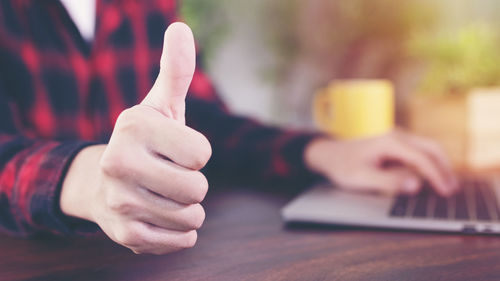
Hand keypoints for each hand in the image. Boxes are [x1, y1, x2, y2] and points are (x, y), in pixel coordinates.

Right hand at [60, 23, 211, 253]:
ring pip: (192, 216)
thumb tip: (180, 28)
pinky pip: (181, 240)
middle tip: (171, 175)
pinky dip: (181, 231)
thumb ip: (176, 70)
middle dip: (194, 184)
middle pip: (198, 188)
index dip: (195, 153)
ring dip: (188, 208)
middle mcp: (118, 162)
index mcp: (132, 126)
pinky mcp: (125, 234)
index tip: (174, 150)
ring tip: (164, 195)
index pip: (202, 153)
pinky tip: (162, 216)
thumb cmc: (146, 141)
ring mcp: (119, 201)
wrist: (105, 182)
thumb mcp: (161, 105)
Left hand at [304, 130, 457, 195]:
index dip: (436, 175)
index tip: (446, 191)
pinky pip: (416, 150)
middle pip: (430, 147)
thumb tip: (415, 184)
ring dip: (438, 164)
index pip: (421, 158)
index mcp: (388, 142)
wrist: (328, 154)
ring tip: (445, 184)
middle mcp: (395, 135)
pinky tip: (429, 176)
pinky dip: (427, 162)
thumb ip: (388, 181)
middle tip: (452, 188)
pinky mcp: (393, 142)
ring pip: (425, 147)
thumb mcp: (361, 178)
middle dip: (444, 167)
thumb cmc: (342, 165)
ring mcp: (395, 136)